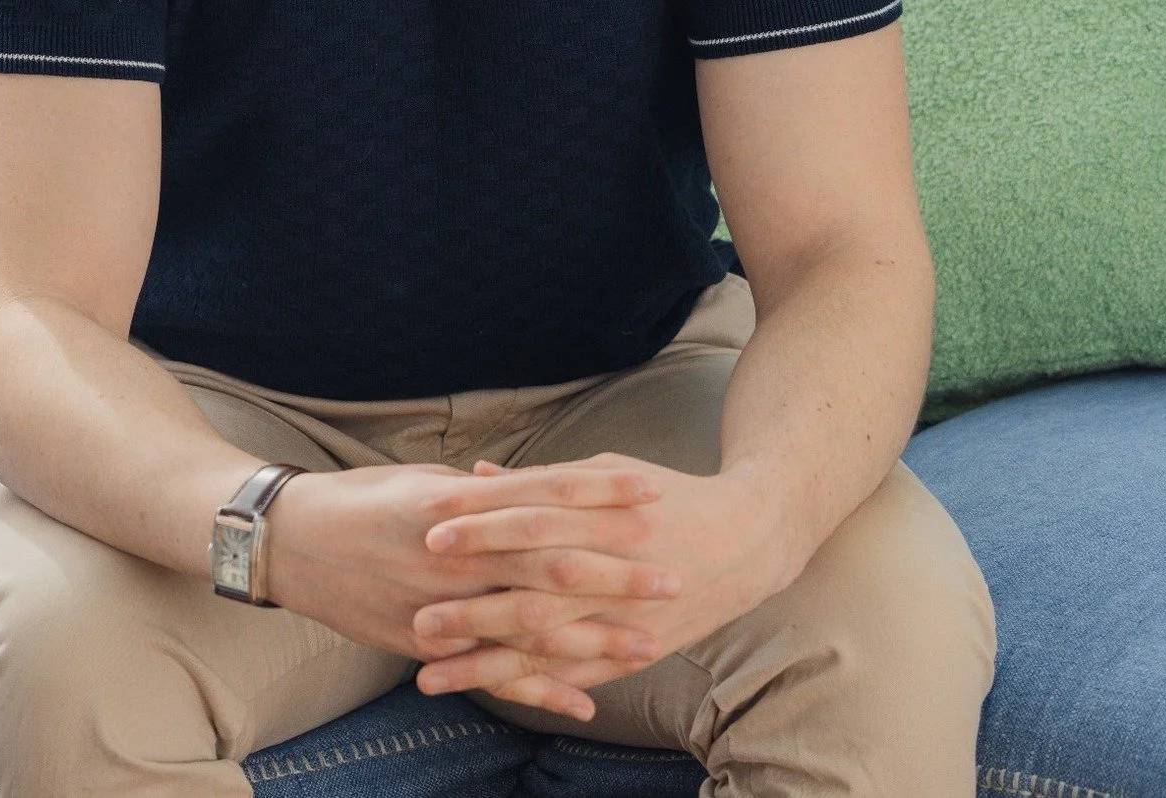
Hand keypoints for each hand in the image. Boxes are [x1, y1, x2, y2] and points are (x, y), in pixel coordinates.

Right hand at [261, 462, 681, 672]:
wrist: (290, 541)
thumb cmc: (361, 499)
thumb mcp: (426, 480)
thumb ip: (484, 491)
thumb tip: (530, 487)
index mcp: (461, 502)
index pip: (546, 494)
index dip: (601, 493)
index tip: (652, 490)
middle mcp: (456, 554)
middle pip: (552, 562)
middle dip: (616, 570)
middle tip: (673, 573)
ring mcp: (442, 605)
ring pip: (530, 624)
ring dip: (594, 636)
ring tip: (649, 641)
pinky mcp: (427, 646)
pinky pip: (490, 673)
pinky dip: (538, 689)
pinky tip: (583, 702)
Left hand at [409, 453, 800, 720]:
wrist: (747, 540)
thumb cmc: (665, 495)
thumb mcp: (607, 471)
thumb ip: (541, 480)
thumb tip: (475, 475)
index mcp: (607, 513)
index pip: (533, 516)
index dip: (481, 523)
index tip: (429, 530)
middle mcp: (617, 566)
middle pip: (536, 586)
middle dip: (475, 602)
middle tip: (418, 616)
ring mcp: (627, 614)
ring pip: (549, 644)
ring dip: (487, 660)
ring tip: (431, 672)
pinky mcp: (637, 650)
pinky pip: (578, 673)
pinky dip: (533, 686)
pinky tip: (488, 693)